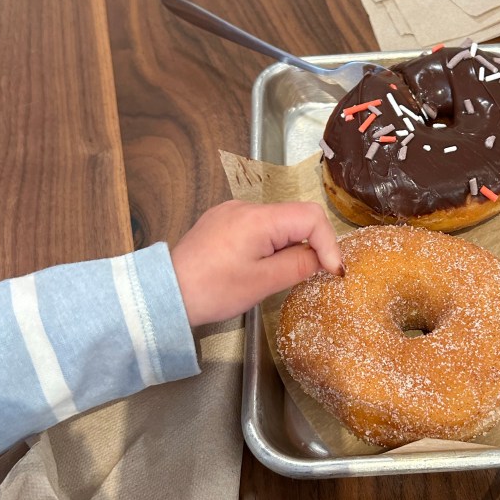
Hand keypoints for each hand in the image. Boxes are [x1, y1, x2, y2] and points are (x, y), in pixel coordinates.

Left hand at [171, 200, 342, 325]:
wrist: (167, 293)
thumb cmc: (212, 290)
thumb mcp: (263, 282)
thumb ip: (299, 265)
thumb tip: (323, 258)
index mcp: (259, 218)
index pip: (311, 216)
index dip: (328, 242)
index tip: (332, 271)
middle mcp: (245, 207)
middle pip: (295, 216)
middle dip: (309, 244)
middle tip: (310, 274)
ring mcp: (231, 211)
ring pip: (277, 222)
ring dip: (288, 245)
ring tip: (276, 274)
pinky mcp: (221, 221)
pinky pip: (257, 226)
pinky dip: (268, 243)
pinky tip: (256, 266)